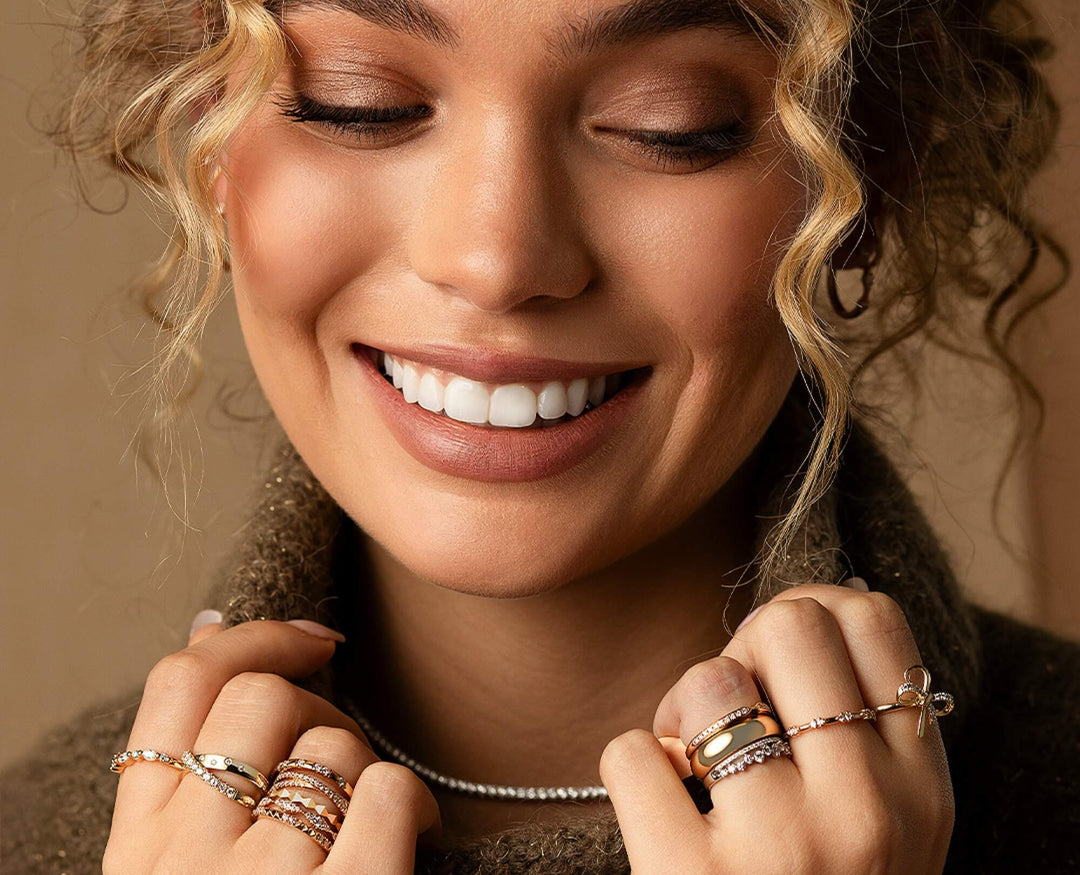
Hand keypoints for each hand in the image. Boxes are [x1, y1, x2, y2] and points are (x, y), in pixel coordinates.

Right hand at [104, 618, 440, 872]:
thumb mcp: (170, 870)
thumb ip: (182, 771)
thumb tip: (207, 622)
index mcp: (139, 843)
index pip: (176, 684)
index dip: (251, 636)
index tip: (311, 638)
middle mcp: (186, 854)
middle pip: (262, 697)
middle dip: (319, 705)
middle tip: (336, 751)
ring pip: (334, 745)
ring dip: (366, 771)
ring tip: (363, 823)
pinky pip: (389, 791)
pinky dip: (416, 805)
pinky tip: (415, 837)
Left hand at [599, 583, 954, 872]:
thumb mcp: (883, 816)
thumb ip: (860, 727)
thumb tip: (802, 604)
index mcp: (919, 786)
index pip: (871, 617)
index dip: (811, 611)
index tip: (782, 659)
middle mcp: (868, 810)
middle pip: (787, 622)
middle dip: (741, 651)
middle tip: (733, 714)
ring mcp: (783, 845)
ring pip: (706, 679)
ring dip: (679, 714)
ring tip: (695, 772)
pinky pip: (630, 751)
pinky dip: (631, 772)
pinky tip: (661, 816)